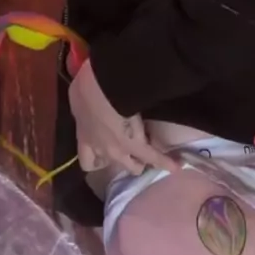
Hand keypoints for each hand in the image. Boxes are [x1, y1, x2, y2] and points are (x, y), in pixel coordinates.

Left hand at [69, 59, 178, 175]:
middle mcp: (102, 149)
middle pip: (114, 166)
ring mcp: (120, 150)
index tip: (103, 154)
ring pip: (134, 167)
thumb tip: (87, 106)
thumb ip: (84, 109)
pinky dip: (165, 162)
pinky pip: (153, 157)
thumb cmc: (86, 88)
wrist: (102, 87)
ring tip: (154, 161)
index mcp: (84, 137)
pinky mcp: (137, 146)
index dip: (98, 160)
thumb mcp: (78, 100)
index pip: (88, 162)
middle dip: (121, 161)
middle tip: (129, 152)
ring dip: (141, 163)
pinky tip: (176, 166)